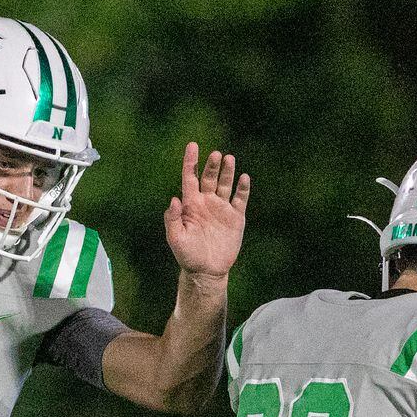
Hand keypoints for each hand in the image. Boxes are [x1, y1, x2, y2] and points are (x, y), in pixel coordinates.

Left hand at [165, 142, 249, 279]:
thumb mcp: (176, 238)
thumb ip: (173, 219)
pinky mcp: (236, 217)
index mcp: (190, 205)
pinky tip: (244, 178)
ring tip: (229, 159)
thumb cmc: (187, 256)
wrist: (207, 271)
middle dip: (212, 165)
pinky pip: (240, 199)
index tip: (193, 145)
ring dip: (227, 172)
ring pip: (225, 184)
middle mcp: (206, 202)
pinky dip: (243, 188)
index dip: (190, 161)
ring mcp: (221, 208)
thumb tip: (174, 198)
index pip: (189, 177)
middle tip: (216, 155)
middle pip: (209, 177)